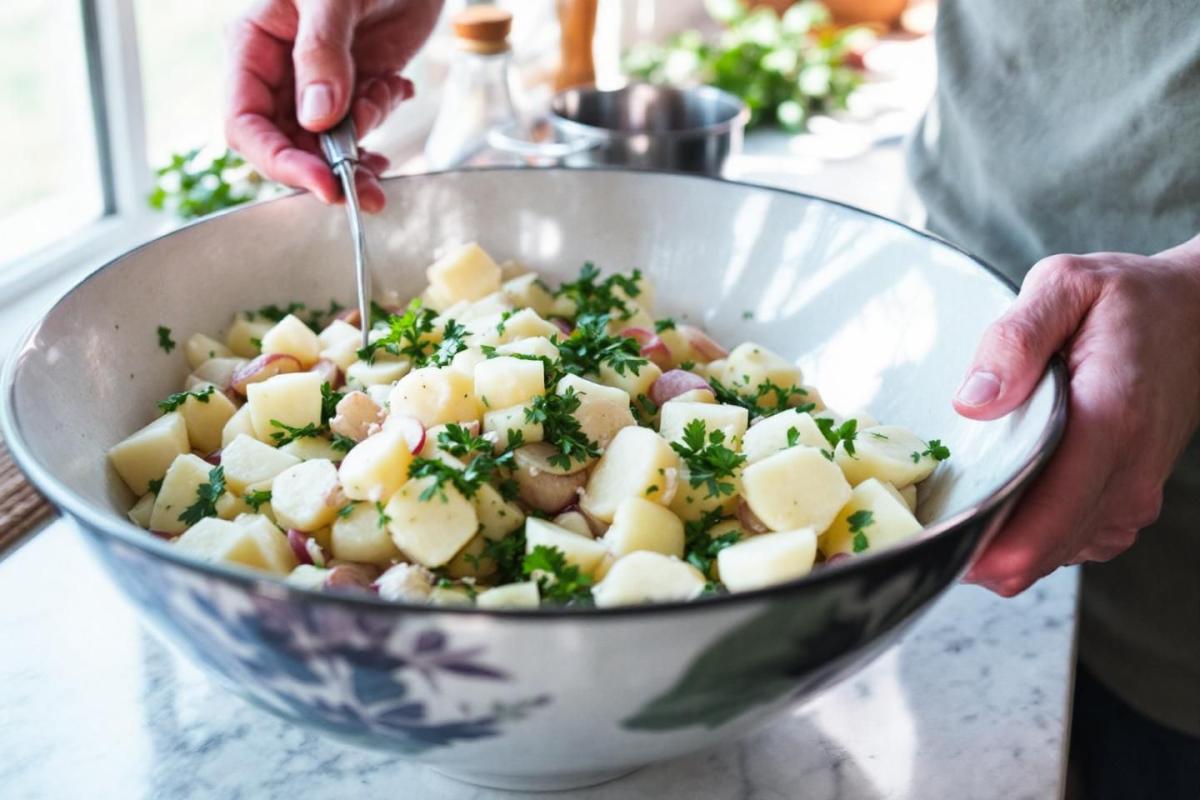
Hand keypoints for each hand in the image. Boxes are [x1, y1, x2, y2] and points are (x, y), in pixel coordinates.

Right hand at [225, 0, 442, 211]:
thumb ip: (322, 54)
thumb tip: (317, 119)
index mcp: (253, 46)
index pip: (247, 124)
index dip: (280, 161)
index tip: (323, 183)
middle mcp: (279, 72)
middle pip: (289, 144)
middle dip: (329, 169)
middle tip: (371, 190)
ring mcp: (317, 83)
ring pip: (327, 144)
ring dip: (362, 153)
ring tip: (388, 122)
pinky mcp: (353, 84)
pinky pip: (360, 124)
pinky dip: (382, 117)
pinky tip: (397, 86)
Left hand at [956, 234, 1199, 595]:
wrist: (1198, 319)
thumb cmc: (1125, 301)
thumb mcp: (1064, 287)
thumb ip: (1015, 340)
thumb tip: (972, 402)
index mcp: (1109, 424)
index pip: (1040, 526)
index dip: (976, 547)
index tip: (922, 537)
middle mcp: (1127, 476)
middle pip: (1034, 556)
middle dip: (970, 547)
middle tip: (917, 515)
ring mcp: (1131, 500)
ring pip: (1046, 558)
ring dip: (995, 540)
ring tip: (955, 495)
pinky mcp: (1125, 507)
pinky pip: (1064, 545)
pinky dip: (1025, 532)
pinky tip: (1000, 493)